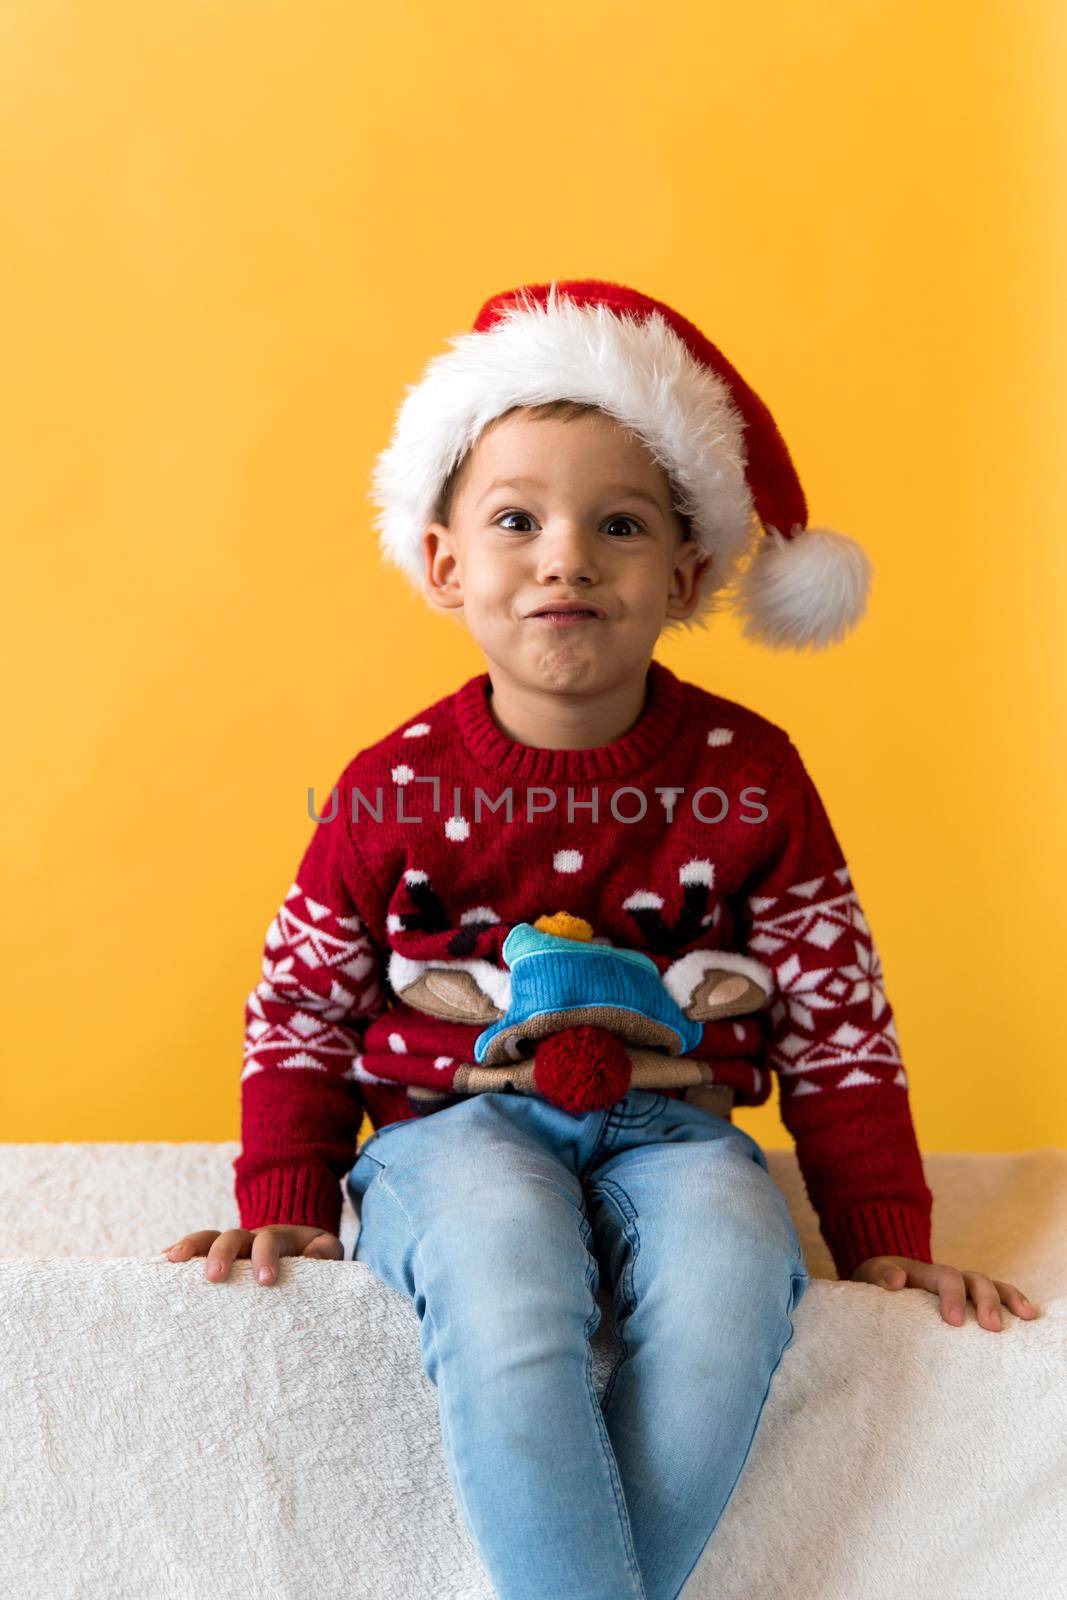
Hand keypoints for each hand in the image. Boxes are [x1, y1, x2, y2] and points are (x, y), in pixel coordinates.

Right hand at [160, 1225, 342, 1285]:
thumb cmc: (313, 1257)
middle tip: (215, 1277)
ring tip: (172, 1260)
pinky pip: (192, 1252)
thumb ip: (326, 1252)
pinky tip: (157, 1264)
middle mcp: (249, 1238)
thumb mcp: (326, 1252)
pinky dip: (175, 1253)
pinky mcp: (213, 1258)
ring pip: (207, 1238)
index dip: (266, 1256)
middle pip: (232, 1236)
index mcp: (278, 1237)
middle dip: (223, 1253)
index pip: (270, 1240)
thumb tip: (316, 1256)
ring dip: (190, 1246)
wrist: (298, 1247)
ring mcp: (229, 1247)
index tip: (265, 1280)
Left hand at [851, 1255, 1039, 1330]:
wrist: (881, 1277)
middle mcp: (947, 1276)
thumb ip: (879, 1276)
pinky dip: (1012, 1300)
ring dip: (1006, 1299)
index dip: (951, 1296)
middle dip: (984, 1300)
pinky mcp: (969, 1298)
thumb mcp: (869, 1276)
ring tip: (1023, 1317)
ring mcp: (960, 1286)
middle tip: (990, 1325)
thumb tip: (896, 1280)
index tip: (954, 1320)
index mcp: (923, 1271)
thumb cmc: (876, 1282)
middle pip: (972, 1279)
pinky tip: (1028, 1315)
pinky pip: (996, 1294)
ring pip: (989, 1284)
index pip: (943, 1277)